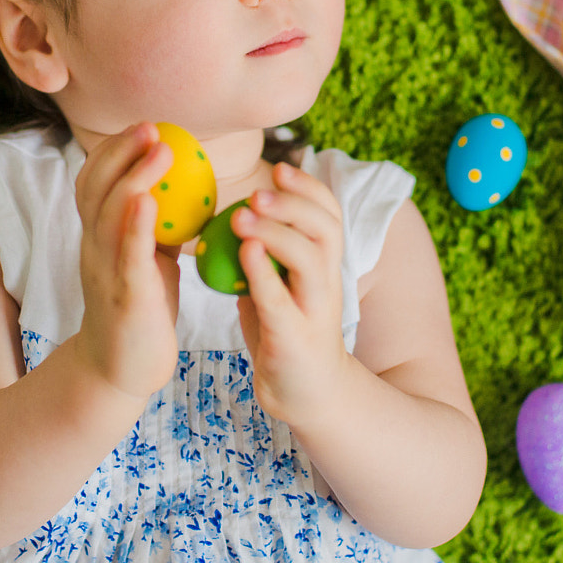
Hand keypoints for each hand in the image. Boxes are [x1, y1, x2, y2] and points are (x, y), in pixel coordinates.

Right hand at [70, 123, 182, 402]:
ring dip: (133, 177)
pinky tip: (149, 202)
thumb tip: (185, 184)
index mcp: (97, 235)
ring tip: (160, 150)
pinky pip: (126, 255)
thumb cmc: (141, 308)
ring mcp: (104, 271)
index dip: (114, 150)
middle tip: (152, 127)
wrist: (121, 370)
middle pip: (95, 187)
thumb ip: (156, 224)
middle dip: (121, 151)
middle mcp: (93, 247)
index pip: (93, 181)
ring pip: (107, 214)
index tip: (145, 127)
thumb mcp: (147, 256)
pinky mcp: (123, 296)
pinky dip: (135, 225)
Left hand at [231, 161, 347, 426]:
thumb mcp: (277, 282)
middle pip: (326, 228)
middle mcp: (326, 281)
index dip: (308, 189)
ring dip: (277, 233)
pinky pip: (281, 301)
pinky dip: (263, 275)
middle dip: (294, 204)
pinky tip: (244, 255)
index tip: (279, 170)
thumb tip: (233, 212)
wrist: (304, 392)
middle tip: (257, 191)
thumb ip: (264, 251)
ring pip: (310, 259)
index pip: (329, 214)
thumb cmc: (285, 330)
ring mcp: (314, 310)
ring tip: (242, 216)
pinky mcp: (295, 337)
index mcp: (323, 264)